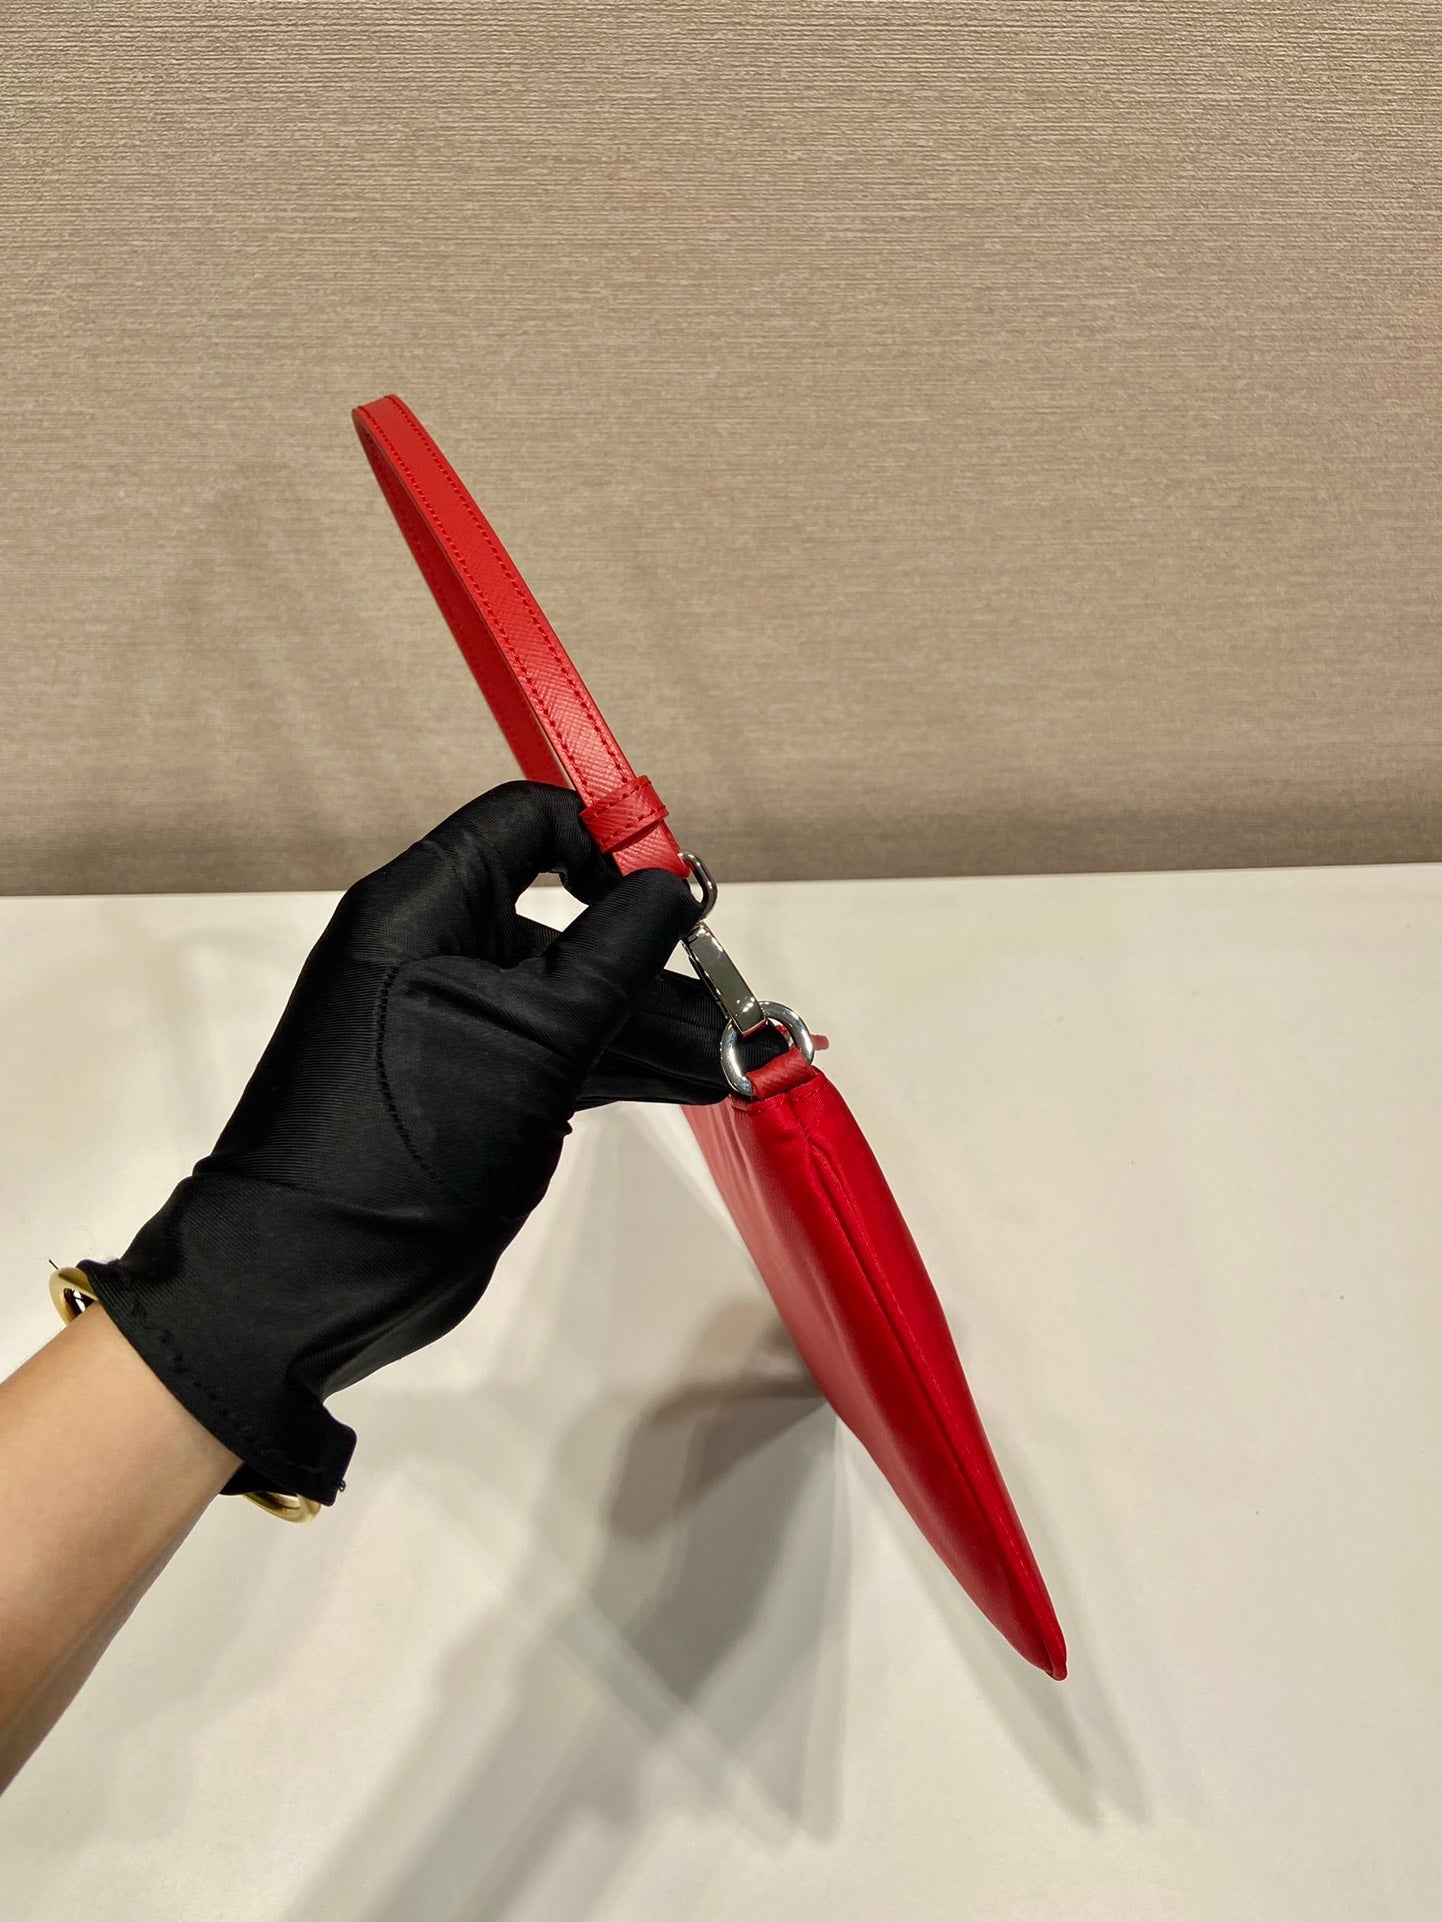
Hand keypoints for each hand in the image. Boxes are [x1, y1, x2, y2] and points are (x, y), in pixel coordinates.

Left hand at [80, 782, 772, 1504]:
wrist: (314, 1279)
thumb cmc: (407, 1143)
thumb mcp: (535, 1037)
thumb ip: (616, 954)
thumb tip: (671, 886)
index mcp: (422, 905)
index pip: (527, 821)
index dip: (607, 843)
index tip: (675, 891)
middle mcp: (433, 949)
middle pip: (564, 915)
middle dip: (653, 954)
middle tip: (733, 987)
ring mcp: (454, 1023)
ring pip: (573, 994)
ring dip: (657, 1022)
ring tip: (743, 1050)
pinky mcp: (474, 1086)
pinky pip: (562, 1051)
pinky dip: (627, 1064)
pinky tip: (701, 1079)